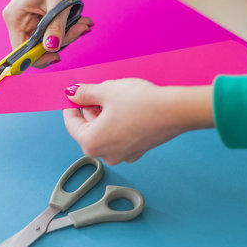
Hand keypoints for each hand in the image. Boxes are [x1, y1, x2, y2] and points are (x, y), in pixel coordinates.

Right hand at [2, 0, 107, 67]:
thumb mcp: (59, 2)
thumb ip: (55, 27)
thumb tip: (51, 48)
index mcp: (15, 17)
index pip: (21, 51)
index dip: (38, 57)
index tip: (58, 55)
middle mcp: (18, 22)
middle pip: (37, 48)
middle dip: (61, 41)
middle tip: (81, 28)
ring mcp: (28, 22)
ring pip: (47, 43)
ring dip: (68, 35)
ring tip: (82, 21)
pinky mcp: (38, 22)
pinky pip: (52, 35)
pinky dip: (67, 30)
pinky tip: (79, 20)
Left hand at [62, 79, 213, 164]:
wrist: (175, 110)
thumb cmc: (139, 102)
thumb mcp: (106, 91)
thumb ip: (84, 93)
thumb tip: (71, 93)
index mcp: (91, 143)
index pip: (72, 124)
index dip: (70, 107)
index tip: (72, 96)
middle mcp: (105, 154)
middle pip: (88, 130)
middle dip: (89, 110)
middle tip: (94, 91)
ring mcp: (122, 155)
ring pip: (104, 133)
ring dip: (103, 116)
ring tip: (112, 97)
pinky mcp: (137, 151)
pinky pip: (119, 137)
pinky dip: (117, 124)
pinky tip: (125, 108)